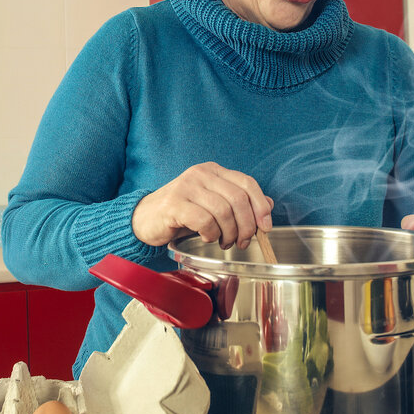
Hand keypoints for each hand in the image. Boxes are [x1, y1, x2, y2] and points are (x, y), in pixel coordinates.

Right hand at [132, 162, 272, 249]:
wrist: (145, 218)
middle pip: (238, 199)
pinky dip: (211, 234)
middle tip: (242, 242)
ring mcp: (186, 187)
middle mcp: (200, 174)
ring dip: (229, 233)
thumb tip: (268, 205)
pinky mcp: (174, 204)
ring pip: (223, 211)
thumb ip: (239, 203)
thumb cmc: (182, 213)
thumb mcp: (213, 205)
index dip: (260, 206)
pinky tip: (206, 237)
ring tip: (223, 242)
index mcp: (213, 171)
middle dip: (246, 226)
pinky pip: (204, 221)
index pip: (247, 182)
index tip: (265, 227)